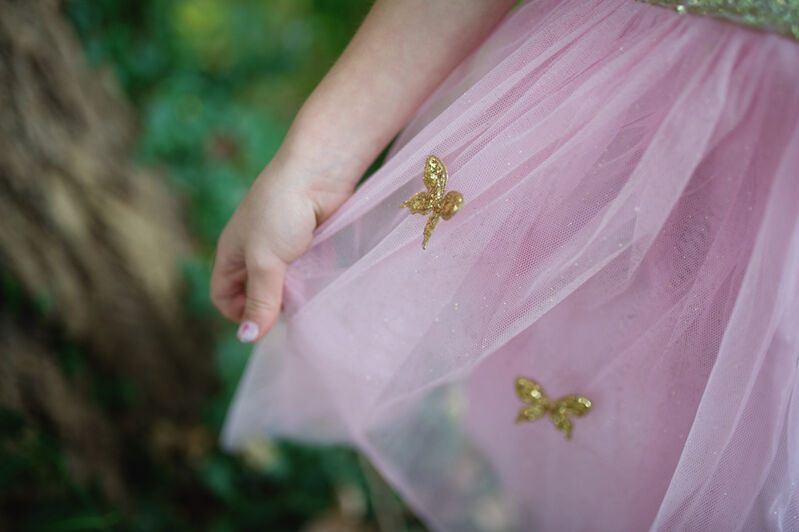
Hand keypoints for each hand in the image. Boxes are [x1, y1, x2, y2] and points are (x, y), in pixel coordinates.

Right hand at [210, 149, 353, 342]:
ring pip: (283, 283)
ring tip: (309, 298)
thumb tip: (248, 339)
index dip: (238, 313)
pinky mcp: (309, 241)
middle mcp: (254, 250)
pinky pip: (306, 270)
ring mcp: (283, 245)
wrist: (319, 171)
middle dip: (269, 306)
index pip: (223, 295)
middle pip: (254, 291)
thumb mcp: (265, 260)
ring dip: (294, 294)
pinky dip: (312, 279)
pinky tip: (323, 282)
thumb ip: (260, 299)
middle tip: (291, 312)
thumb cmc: (281, 211)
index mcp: (231, 252)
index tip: (264, 321)